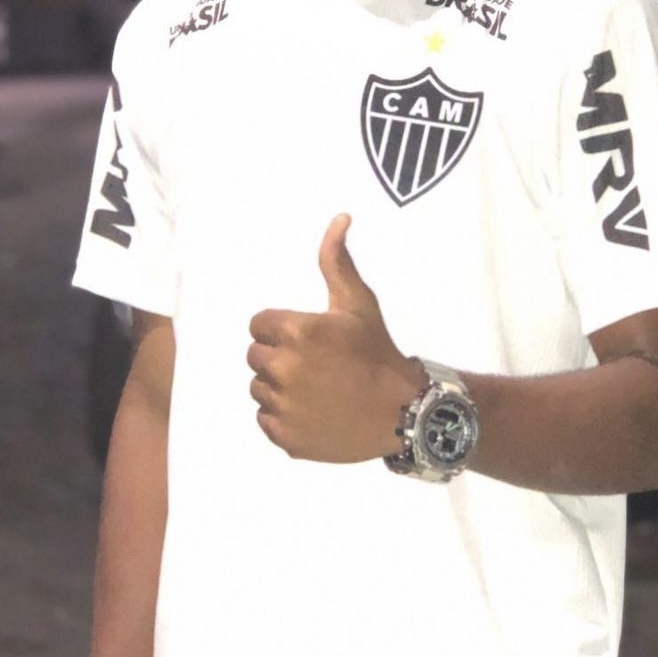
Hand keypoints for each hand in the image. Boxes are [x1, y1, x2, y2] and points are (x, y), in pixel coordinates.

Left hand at [247, 214, 423, 461]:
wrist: (402, 411)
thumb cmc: (377, 351)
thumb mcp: (359, 302)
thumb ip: (337, 261)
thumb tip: (339, 218)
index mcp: (297, 332)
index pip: (258, 325)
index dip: (282, 329)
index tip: (310, 338)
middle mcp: (284, 369)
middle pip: (255, 356)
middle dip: (280, 356)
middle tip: (315, 364)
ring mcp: (283, 407)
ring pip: (258, 389)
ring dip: (279, 387)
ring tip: (316, 388)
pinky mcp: (285, 438)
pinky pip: (265, 419)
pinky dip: (283, 417)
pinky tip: (312, 411)